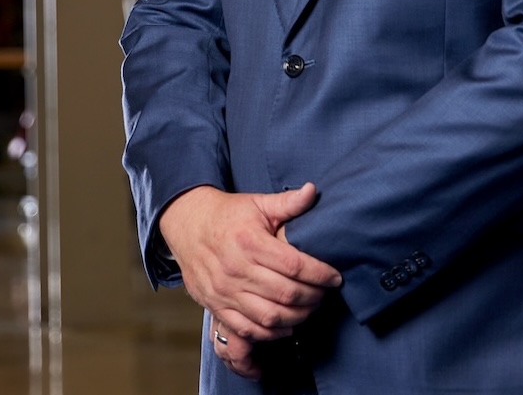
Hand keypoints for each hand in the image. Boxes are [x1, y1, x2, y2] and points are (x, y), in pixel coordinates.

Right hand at [159, 183, 341, 378]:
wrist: (187, 225)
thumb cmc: (227, 215)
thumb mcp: (257, 203)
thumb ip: (288, 202)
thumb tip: (314, 190)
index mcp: (250, 242)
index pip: (295, 265)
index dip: (320, 274)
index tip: (335, 277)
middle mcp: (236, 269)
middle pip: (286, 293)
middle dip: (314, 297)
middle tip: (326, 293)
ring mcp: (225, 291)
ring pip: (270, 316)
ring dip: (297, 317)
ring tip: (310, 308)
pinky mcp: (216, 306)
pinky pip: (247, 329)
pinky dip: (271, 333)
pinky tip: (286, 325)